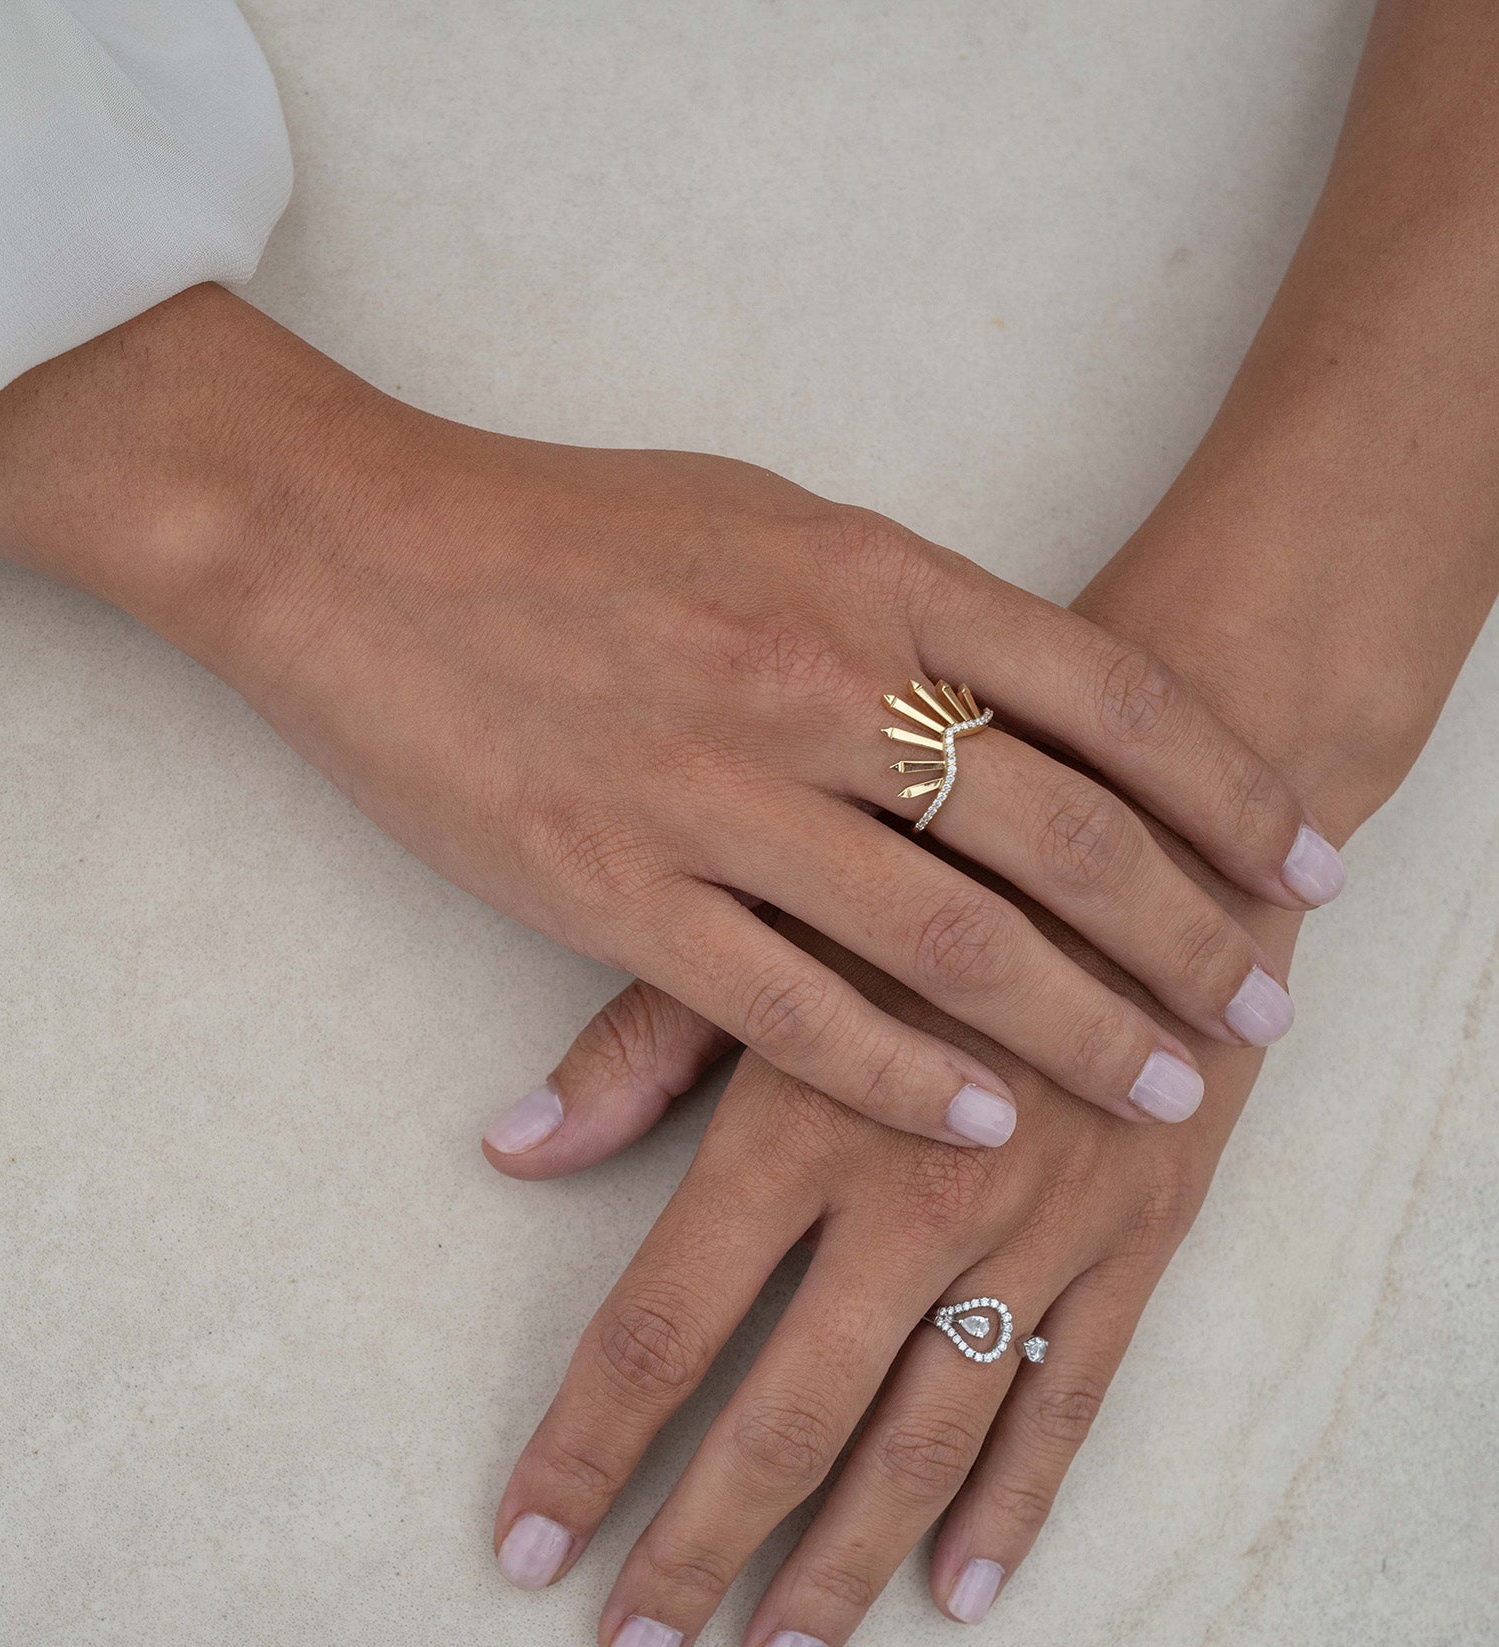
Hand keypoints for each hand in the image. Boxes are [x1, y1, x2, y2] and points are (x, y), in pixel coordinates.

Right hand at [0, 289, 1335, 1149]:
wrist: (352, 551)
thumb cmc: (552, 526)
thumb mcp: (756, 513)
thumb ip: (888, 595)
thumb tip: (993, 673)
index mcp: (865, 576)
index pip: (1105, 691)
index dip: (1224, 787)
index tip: (1303, 861)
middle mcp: (816, 686)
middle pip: (1059, 833)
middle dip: (1188, 932)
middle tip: (1262, 1007)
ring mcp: (716, 797)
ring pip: (950, 939)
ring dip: (1079, 1026)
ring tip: (1166, 1089)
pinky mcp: (615, 893)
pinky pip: (793, 1008)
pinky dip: (903, 1075)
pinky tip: (980, 1123)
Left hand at [484, 915, 1269, 1646]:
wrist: (1163, 817)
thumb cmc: (936, 863)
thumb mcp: (777, 920)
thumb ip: (640, 1047)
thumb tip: (505, 1148)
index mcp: (798, 1126)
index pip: (659, 1332)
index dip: (583, 1451)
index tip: (524, 1546)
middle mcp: (912, 1201)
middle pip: (781, 1423)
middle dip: (694, 1552)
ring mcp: (1035, 1235)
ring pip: (921, 1445)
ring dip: (840, 1572)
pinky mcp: (1136, 1247)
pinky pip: (1069, 1408)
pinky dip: (1013, 1512)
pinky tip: (957, 1597)